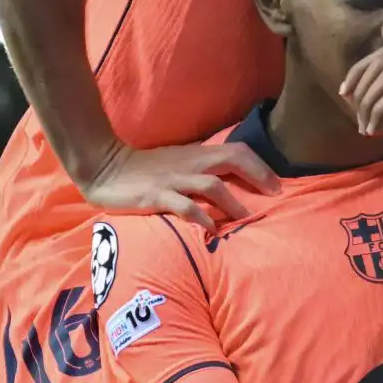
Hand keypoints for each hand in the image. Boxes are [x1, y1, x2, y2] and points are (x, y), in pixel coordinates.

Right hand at [80, 141, 280, 232]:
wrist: (105, 166)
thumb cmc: (145, 168)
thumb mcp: (178, 161)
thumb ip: (202, 167)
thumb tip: (230, 179)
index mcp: (197, 154)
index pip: (237, 151)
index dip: (260, 166)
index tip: (277, 185)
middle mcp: (190, 164)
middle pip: (232, 160)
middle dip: (258, 175)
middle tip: (274, 196)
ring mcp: (173, 180)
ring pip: (212, 185)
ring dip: (233, 202)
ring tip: (247, 219)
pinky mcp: (156, 196)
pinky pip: (184, 207)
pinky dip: (201, 218)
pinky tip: (212, 231)